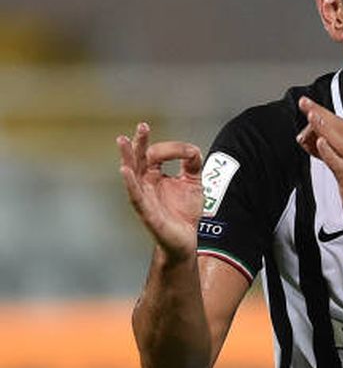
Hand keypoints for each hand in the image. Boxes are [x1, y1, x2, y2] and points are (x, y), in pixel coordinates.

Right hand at [118, 122, 202, 260]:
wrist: (186, 240)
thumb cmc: (185, 212)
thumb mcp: (193, 182)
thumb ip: (193, 163)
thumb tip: (191, 149)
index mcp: (154, 175)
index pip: (155, 155)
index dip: (170, 149)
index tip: (188, 152)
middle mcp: (146, 184)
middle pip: (138, 160)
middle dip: (139, 143)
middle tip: (142, 127)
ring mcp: (144, 198)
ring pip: (132, 175)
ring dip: (127, 158)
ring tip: (123, 141)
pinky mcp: (147, 213)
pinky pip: (135, 196)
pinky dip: (130, 183)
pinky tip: (125, 171)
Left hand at [297, 97, 342, 232]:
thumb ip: (334, 152)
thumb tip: (315, 141)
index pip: (340, 124)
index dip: (323, 113)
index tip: (309, 104)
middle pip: (338, 127)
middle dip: (320, 113)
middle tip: (305, 103)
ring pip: (338, 140)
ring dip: (324, 126)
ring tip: (311, 115)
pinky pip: (339, 163)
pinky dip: (329, 152)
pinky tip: (321, 144)